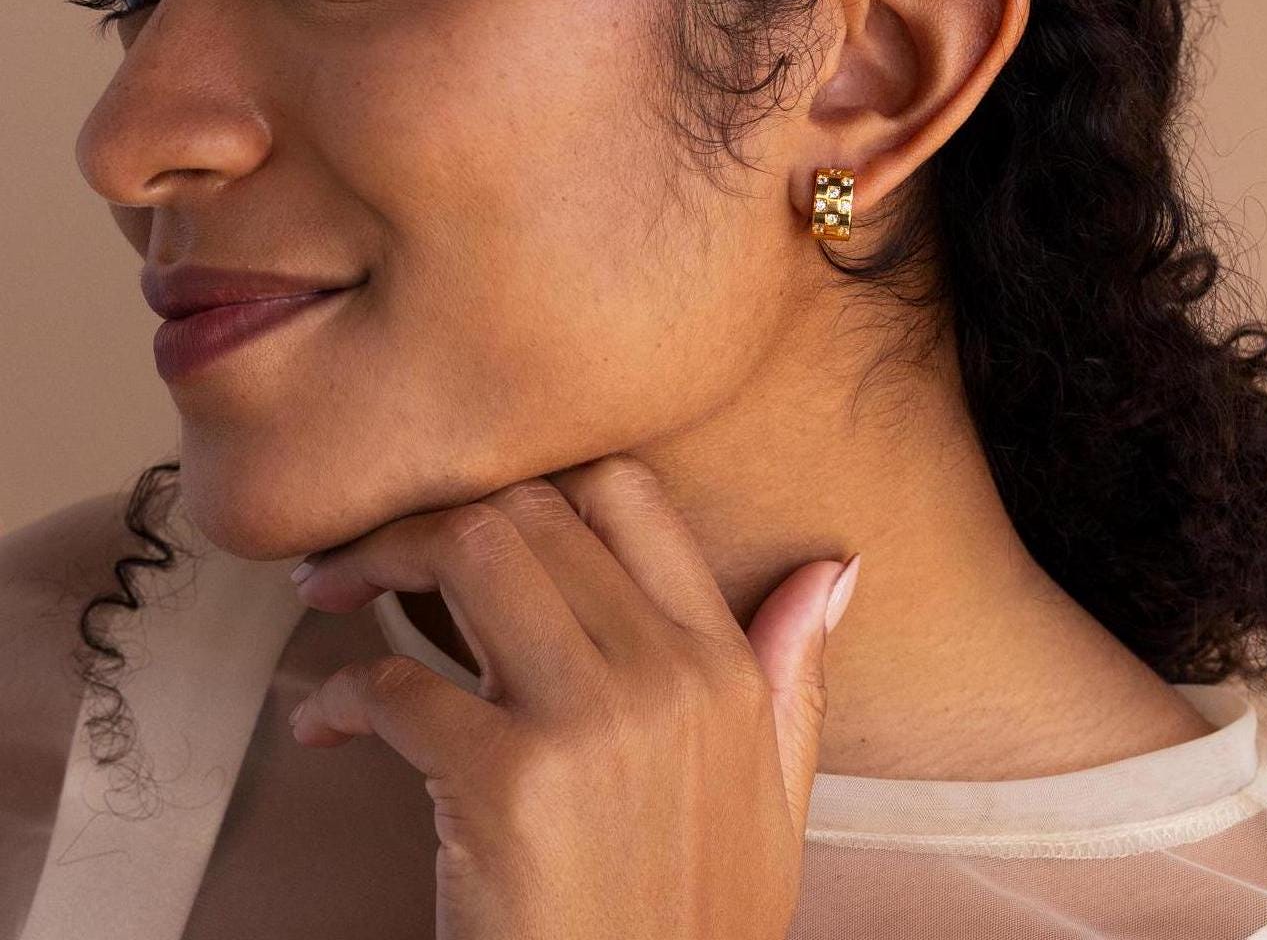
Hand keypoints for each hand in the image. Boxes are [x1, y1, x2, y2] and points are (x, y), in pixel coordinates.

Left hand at [286, 453, 860, 939]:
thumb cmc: (689, 928)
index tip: (480, 513)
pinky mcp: (505, 787)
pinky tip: (326, 722)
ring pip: (470, 551)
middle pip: (530, 508)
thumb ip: (794, 675)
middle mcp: (661, 673)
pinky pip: (395, 683)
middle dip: (432, 511)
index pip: (627, 491)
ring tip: (332, 588)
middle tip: (370, 547)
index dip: (536, 478)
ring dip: (378, 558)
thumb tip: (833, 569)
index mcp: (720, 665)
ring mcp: (585, 724)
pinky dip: (339, 692)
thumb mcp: (773, 801)